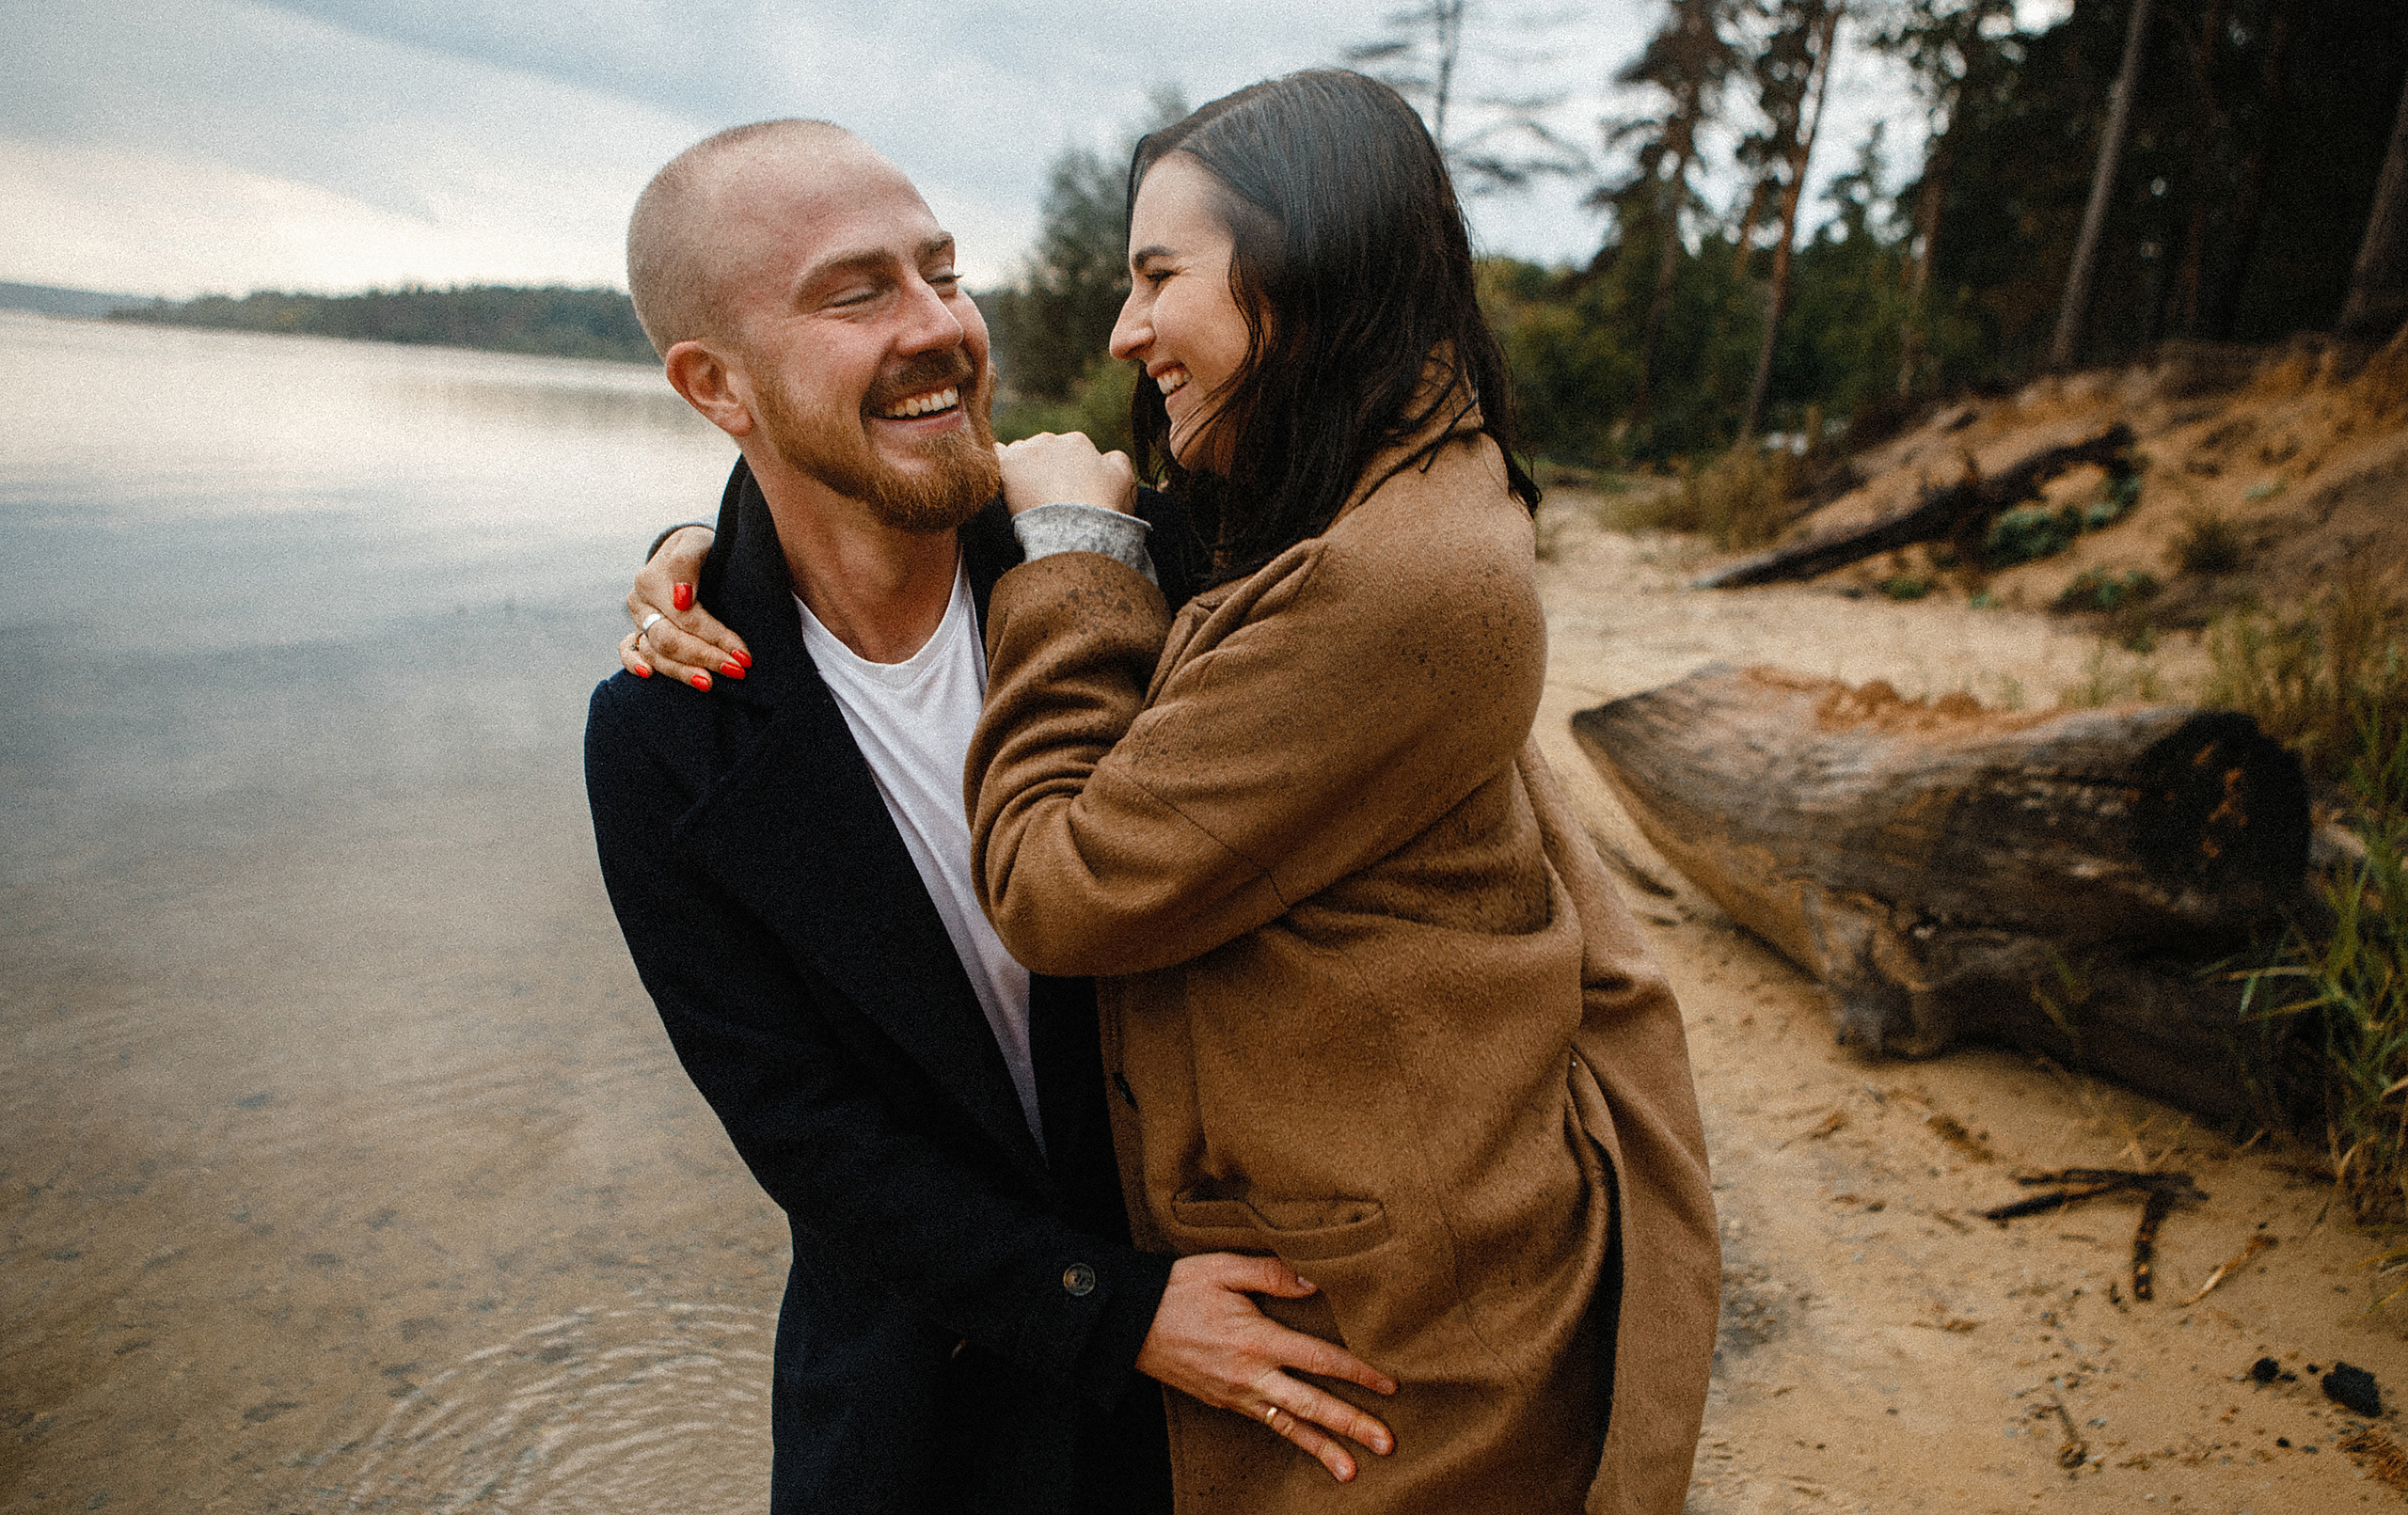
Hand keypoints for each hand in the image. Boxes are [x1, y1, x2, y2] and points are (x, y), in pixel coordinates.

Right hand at [620, 525, 751, 688]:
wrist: (689, 550)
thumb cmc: (700, 547)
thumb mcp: (696, 542)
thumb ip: (687, 562)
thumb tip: (682, 598)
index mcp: (651, 581)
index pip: (687, 618)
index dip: (716, 638)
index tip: (744, 655)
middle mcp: (641, 603)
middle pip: (670, 639)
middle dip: (705, 657)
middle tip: (736, 671)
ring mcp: (637, 620)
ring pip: (655, 653)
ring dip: (682, 671)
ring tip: (709, 684)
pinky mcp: (637, 632)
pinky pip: (628, 651)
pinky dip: (634, 665)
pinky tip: (650, 677)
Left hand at [992, 433, 1135, 517]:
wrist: (1078, 530)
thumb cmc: (1104, 509)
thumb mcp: (1125, 480)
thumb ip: (1116, 460)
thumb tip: (1105, 457)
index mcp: (1079, 442)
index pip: (1068, 450)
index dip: (1068, 471)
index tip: (1068, 491)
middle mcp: (1052, 440)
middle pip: (1044, 450)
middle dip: (1046, 467)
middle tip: (1049, 496)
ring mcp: (1027, 451)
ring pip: (1020, 453)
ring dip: (1024, 467)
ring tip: (1028, 494)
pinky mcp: (1007, 465)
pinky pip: (995, 454)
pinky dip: (998, 462)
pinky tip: (1002, 475)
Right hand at [1135, 1253, 1396, 1482]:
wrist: (1128, 1323)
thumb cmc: (1176, 1288)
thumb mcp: (1222, 1267)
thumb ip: (1272, 1274)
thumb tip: (1316, 1282)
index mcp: (1255, 1339)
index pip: (1319, 1359)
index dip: (1358, 1373)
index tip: (1390, 1385)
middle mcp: (1250, 1375)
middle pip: (1311, 1405)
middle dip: (1351, 1425)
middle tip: (1387, 1443)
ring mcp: (1237, 1394)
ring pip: (1289, 1426)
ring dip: (1323, 1449)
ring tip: (1353, 1471)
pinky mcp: (1225, 1403)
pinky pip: (1268, 1424)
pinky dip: (1292, 1438)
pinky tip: (1313, 1450)